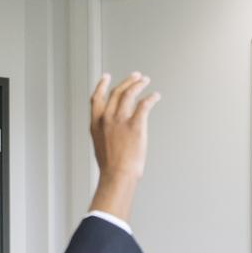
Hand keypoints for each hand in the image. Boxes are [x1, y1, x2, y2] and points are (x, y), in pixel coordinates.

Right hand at [88, 73, 158, 219]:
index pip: (97, 98)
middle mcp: (106, 118)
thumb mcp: (101, 147)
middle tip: (136, 76)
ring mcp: (120, 120)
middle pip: (116, 92)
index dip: (101, 85)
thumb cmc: (111, 167)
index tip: (106, 77)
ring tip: (145, 80)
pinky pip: (144, 104)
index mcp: (96, 124)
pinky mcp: (135, 125)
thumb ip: (105, 134)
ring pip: (129, 93)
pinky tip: (155, 96)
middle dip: (127, 81)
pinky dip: (151, 98)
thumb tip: (113, 132)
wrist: (117, 176)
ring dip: (138, 84)